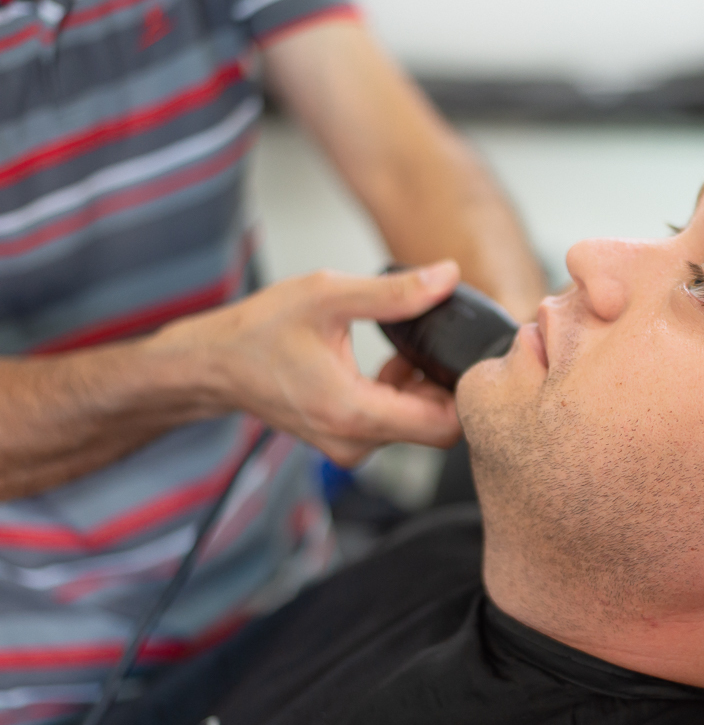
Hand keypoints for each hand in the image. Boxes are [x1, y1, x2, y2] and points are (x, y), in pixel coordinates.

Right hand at [153, 261, 462, 464]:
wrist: (213, 365)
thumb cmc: (260, 331)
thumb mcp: (329, 296)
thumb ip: (394, 293)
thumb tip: (448, 278)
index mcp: (356, 413)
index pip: (447, 426)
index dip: (468, 393)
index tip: (469, 357)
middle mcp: (355, 441)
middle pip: (437, 428)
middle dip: (447, 388)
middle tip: (440, 345)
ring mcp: (349, 447)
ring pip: (416, 428)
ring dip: (423, 390)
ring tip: (408, 352)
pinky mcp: (346, 441)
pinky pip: (394, 426)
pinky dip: (403, 397)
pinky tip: (391, 366)